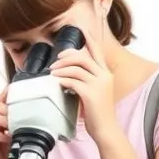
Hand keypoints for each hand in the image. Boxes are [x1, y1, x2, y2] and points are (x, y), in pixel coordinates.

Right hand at [0, 86, 16, 158]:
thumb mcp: (20, 133)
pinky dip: (2, 135)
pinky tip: (10, 138)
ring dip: (5, 120)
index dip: (7, 93)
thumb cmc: (13, 151)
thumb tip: (41, 110)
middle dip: (8, 108)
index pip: (0, 100)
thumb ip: (23, 121)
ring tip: (15, 126)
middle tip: (22, 114)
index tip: (18, 88)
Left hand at [50, 26, 116, 140]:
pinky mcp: (91, 93)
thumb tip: (65, 73)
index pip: (97, 51)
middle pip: (83, 57)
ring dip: (61, 69)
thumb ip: (84, 80)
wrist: (106, 129)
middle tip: (55, 63)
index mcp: (106, 74)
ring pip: (77, 67)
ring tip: (52, 73)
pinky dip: (62, 80)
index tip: (81, 29)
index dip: (89, 39)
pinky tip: (56, 82)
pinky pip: (73, 81)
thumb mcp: (93, 92)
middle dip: (66, 57)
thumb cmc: (97, 112)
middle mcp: (104, 76)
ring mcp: (99, 84)